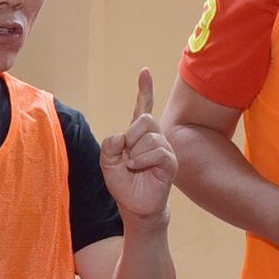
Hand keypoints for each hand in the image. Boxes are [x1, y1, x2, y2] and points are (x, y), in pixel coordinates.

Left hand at [100, 67, 177, 226]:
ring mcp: (164, 148)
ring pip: (149, 136)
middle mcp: (154, 137)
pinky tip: (138, 169)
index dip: (144, 89)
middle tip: (127, 156)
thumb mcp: (108, 163)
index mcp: (138, 134)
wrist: (135, 207)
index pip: (143, 107)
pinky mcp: (170, 161)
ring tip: (134, 167)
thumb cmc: (123, 184)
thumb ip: (110, 146)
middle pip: (145, 119)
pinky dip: (141, 161)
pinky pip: (156, 151)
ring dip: (134, 154)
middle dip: (131, 136)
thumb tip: (122, 136)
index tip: (144, 71)